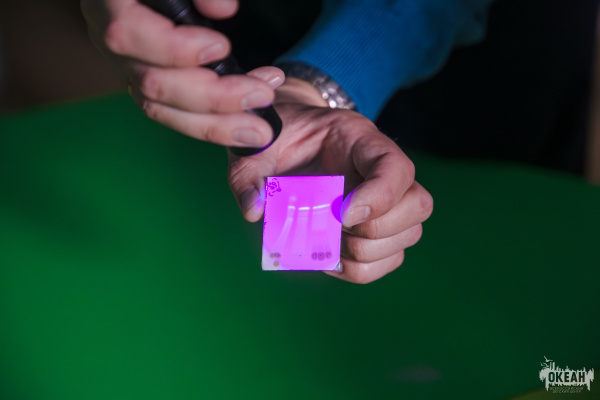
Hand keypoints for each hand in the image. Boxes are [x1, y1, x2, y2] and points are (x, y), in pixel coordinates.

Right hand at [81, 0, 283, 147]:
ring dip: (215, 122)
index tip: (221, 47)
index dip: (175, 48)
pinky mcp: (145, 85)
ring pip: (160, 108)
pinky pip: (172, 115)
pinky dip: (210, 124)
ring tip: (258, 127)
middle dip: (213, 97)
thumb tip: (224, 9)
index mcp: (110, 2)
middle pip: (152, 84)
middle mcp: (111, 41)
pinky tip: (244, 125)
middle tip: (262, 94)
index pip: (127, 34)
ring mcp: (127, 67)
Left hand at [228, 78, 432, 283]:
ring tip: (332, 243)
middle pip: (418, 205)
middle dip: (376, 228)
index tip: (342, 214)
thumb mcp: (257, 148)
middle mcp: (382, 171)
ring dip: (369, 252)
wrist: (286, 140)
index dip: (379, 196)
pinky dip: (362, 269)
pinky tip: (332, 259)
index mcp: (360, 140)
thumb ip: (249, 174)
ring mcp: (385, 201)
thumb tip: (255, 212)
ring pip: (409, 235)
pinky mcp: (376, 227)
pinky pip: (390, 258)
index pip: (396, 166)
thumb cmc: (277, 139)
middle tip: (335, 226)